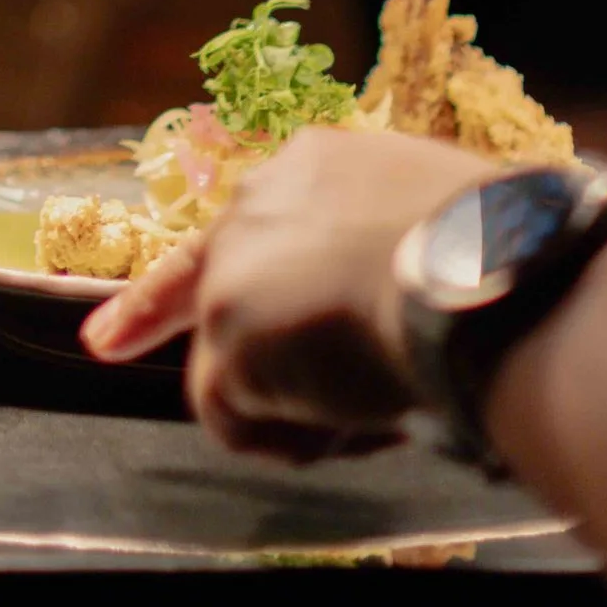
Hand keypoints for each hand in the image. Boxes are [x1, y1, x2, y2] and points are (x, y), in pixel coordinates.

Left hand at [80, 128, 497, 462]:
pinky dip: (287, 439)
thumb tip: (406, 299)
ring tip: (377, 418)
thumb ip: (390, 250)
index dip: (184, 271)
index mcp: (318, 167)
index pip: (245, 223)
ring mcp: (236, 265)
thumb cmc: (498, 250)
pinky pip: (234, 416)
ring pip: (233, 365)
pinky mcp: (229, 328)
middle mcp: (261, 202)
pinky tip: (354, 429)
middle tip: (109, 346)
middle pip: (205, 281)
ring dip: (299, 408)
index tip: (111, 323)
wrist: (484, 266)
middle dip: (187, 329)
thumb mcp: (438, 223)